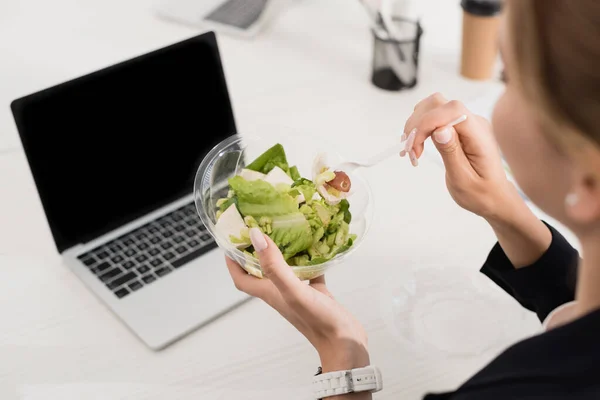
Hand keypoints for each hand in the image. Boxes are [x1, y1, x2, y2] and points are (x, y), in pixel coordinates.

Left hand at [225, 228, 369, 372]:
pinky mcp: (316, 293)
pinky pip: (310, 272)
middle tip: (258, 229)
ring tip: (285, 231)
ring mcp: (299, 293)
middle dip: (255, 252)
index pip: (242, 278)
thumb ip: (273, 265)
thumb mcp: (292, 290)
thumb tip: (255, 237)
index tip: (231, 241)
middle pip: (260, 271)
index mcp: (270, 293)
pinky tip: (316, 247)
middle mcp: (280, 293)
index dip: (232, 262)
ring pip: (285, 269)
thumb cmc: (317, 320)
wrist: (344, 343)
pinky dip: (310, 259)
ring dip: (282, 253)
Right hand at [402, 93, 514, 219]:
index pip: (451, 110)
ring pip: (432, 108)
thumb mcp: (463, 179)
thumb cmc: (480, 193)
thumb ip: (452, 152)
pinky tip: (415, 146)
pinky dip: (419, 129)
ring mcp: (466, 123)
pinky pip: (434, 118)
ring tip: (411, 151)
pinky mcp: (457, 127)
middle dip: (417, 124)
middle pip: (438, 103)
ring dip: (416, 126)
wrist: (493, 197)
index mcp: (479, 135)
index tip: (414, 145)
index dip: (427, 122)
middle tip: (409, 151)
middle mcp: (474, 122)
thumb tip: (440, 129)